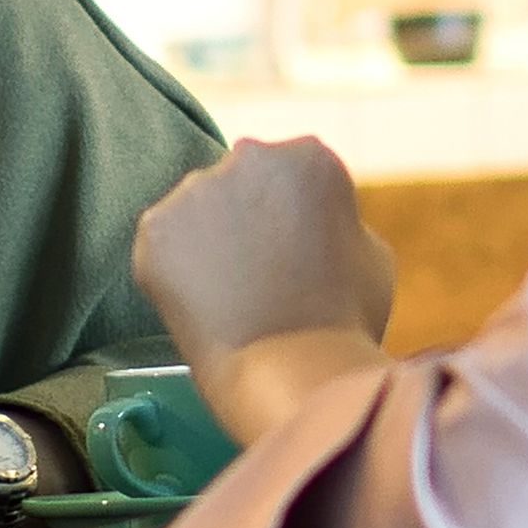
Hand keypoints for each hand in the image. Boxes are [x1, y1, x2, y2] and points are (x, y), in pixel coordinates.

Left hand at [132, 139, 400, 442]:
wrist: (292, 370)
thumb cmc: (344, 320)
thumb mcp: (371, 251)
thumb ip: (335, 218)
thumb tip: (312, 217)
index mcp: (309, 156)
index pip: (291, 174)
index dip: (294, 218)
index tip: (296, 254)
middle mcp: (249, 157)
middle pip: (241, 182)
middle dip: (247, 217)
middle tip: (259, 274)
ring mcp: (197, 190)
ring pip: (198, 209)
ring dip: (209, 239)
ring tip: (231, 294)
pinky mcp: (156, 228)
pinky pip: (164, 243)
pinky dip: (175, 270)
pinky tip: (203, 303)